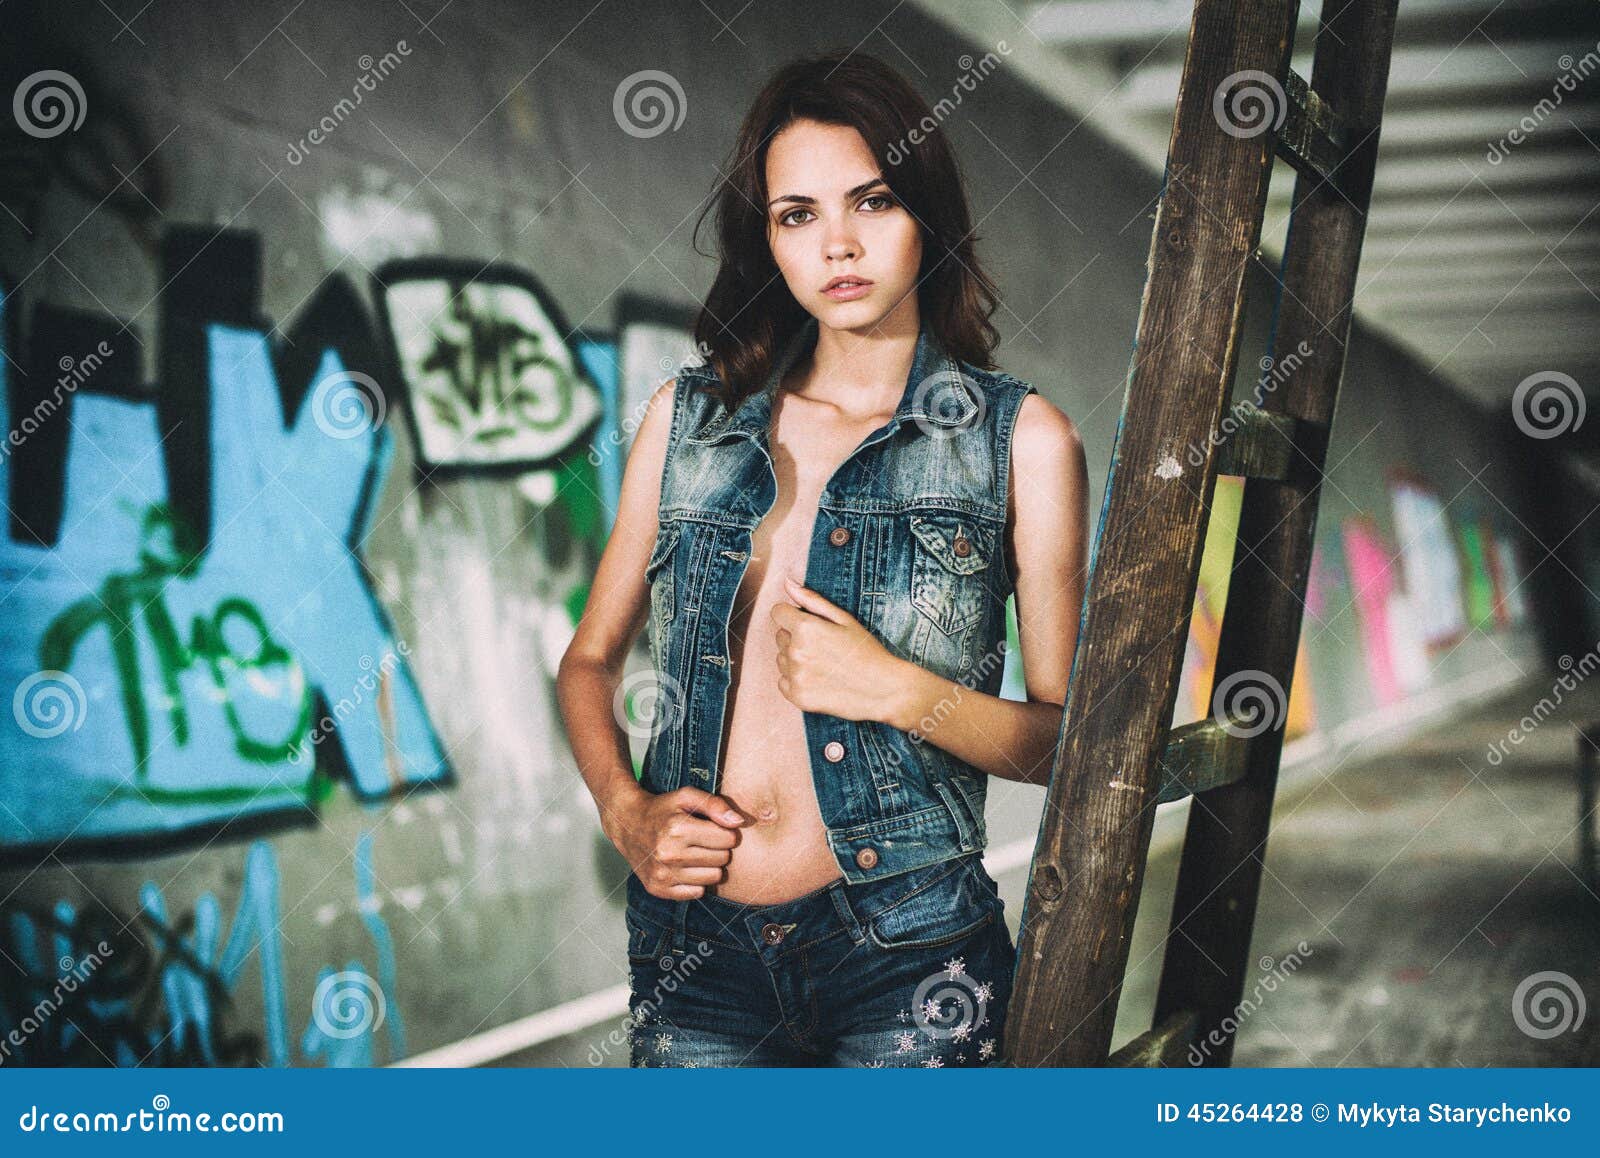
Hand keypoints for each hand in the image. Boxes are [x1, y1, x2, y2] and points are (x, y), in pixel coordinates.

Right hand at [606, 785, 744, 899]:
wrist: (627, 824)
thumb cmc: (663, 808)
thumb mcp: (687, 796)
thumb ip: (715, 805)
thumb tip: (738, 823)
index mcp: (678, 828)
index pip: (728, 839)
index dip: (726, 832)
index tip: (715, 828)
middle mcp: (669, 853)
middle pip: (722, 859)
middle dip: (719, 848)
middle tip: (704, 841)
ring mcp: (662, 874)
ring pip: (713, 877)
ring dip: (710, 865)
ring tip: (696, 853)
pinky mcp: (658, 889)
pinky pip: (697, 892)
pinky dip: (696, 881)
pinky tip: (686, 867)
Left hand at [771, 575, 909, 722]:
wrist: (884, 691)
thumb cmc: (867, 652)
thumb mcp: (844, 619)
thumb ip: (812, 600)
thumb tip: (787, 582)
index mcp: (806, 628)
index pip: (778, 613)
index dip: (792, 615)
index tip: (809, 624)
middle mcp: (796, 652)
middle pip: (780, 636)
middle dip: (796, 637)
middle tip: (824, 647)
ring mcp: (795, 676)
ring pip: (781, 659)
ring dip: (795, 659)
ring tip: (824, 664)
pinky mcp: (797, 697)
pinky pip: (783, 682)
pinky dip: (796, 680)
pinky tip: (818, 680)